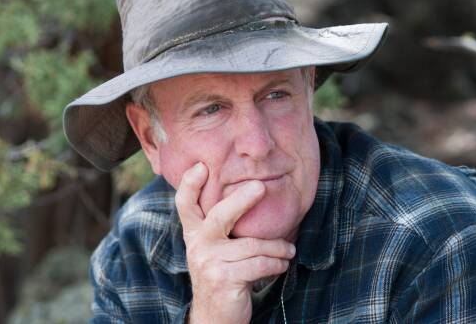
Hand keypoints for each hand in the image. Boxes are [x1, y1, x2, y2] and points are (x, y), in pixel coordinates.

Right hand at [175, 162, 295, 323]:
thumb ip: (220, 227)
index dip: (191, 184)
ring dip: (277, 247)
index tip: (201, 166)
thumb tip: (250, 193)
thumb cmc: (222, 276)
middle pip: (219, 214)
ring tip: (289, 250)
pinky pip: (258, 264)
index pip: (185, 204)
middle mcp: (196, 245)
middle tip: (261, 187)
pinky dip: (276, 263)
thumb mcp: (214, 249)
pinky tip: (283, 265)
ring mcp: (207, 262)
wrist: (214, 318)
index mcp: (194, 233)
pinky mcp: (222, 278)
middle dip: (242, 199)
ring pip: (251, 245)